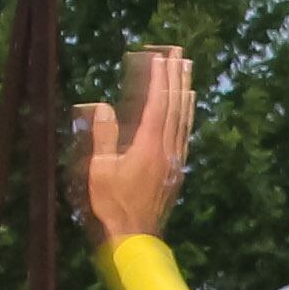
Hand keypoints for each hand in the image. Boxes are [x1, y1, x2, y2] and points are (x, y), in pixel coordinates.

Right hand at [81, 46, 191, 244]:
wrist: (135, 237)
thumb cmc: (113, 204)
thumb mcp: (100, 169)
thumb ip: (104, 136)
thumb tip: (104, 106)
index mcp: (149, 145)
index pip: (158, 103)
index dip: (160, 78)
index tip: (162, 57)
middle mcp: (167, 148)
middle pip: (176, 105)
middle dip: (176, 76)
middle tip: (178, 52)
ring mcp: (175, 158)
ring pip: (184, 117)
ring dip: (185, 90)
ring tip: (186, 69)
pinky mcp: (176, 168)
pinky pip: (185, 132)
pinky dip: (187, 113)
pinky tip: (188, 104)